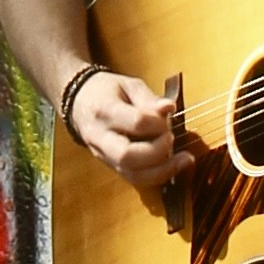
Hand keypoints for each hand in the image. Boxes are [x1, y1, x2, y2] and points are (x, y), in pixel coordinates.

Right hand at [67, 69, 182, 189]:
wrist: (79, 103)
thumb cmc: (106, 91)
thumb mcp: (128, 85)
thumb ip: (149, 98)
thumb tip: (170, 107)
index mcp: (104, 111)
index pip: (136, 123)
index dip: (158, 123)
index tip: (167, 115)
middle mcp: (100, 138)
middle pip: (128, 156)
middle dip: (158, 152)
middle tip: (172, 139)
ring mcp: (104, 155)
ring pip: (132, 174)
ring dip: (162, 170)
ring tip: (184, 160)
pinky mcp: (111, 166)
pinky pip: (134, 179)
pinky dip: (157, 176)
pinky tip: (174, 166)